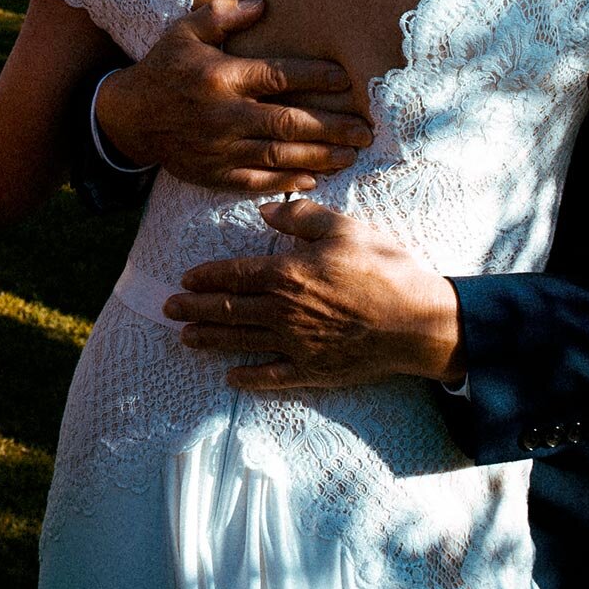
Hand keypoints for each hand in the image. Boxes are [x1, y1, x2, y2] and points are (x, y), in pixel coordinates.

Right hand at [94, 0, 370, 192]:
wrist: (129, 117)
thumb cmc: (164, 68)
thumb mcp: (185, 32)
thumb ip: (222, 16)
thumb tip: (263, 5)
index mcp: (221, 77)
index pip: (278, 76)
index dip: (315, 78)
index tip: (346, 80)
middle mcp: (224, 115)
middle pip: (288, 122)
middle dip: (332, 128)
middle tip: (366, 131)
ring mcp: (219, 148)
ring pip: (279, 154)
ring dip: (320, 157)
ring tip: (352, 156)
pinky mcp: (214, 172)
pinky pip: (257, 179)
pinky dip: (287, 179)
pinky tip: (314, 178)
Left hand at [163, 198, 463, 388]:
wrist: (420, 322)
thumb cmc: (384, 269)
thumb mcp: (344, 228)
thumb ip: (301, 216)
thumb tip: (265, 211)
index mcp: (288, 273)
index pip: (235, 274)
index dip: (208, 276)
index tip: (187, 278)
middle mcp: (284, 311)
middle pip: (229, 309)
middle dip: (195, 308)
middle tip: (168, 308)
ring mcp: (297, 343)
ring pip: (242, 341)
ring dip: (210, 339)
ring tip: (185, 337)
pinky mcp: (314, 369)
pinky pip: (273, 376)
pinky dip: (249, 377)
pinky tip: (231, 378)